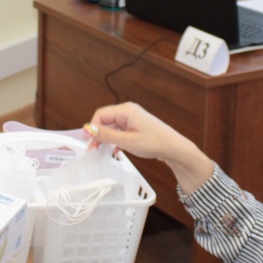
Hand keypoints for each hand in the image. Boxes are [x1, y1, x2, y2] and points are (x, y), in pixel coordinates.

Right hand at [86, 102, 213, 193]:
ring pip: (112, 127)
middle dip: (99, 135)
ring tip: (103, 152)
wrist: (174, 148)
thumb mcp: (127, 141)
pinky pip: (120, 131)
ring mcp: (133, 119)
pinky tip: (115, 151)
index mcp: (126, 110)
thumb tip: (88, 129)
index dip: (93, 128)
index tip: (90, 143)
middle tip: (94, 150)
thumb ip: (106, 135)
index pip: (100, 115)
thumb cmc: (154, 142)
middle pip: (106, 120)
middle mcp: (128, 112)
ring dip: (107, 139)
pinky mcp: (136, 127)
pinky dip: (116, 140)